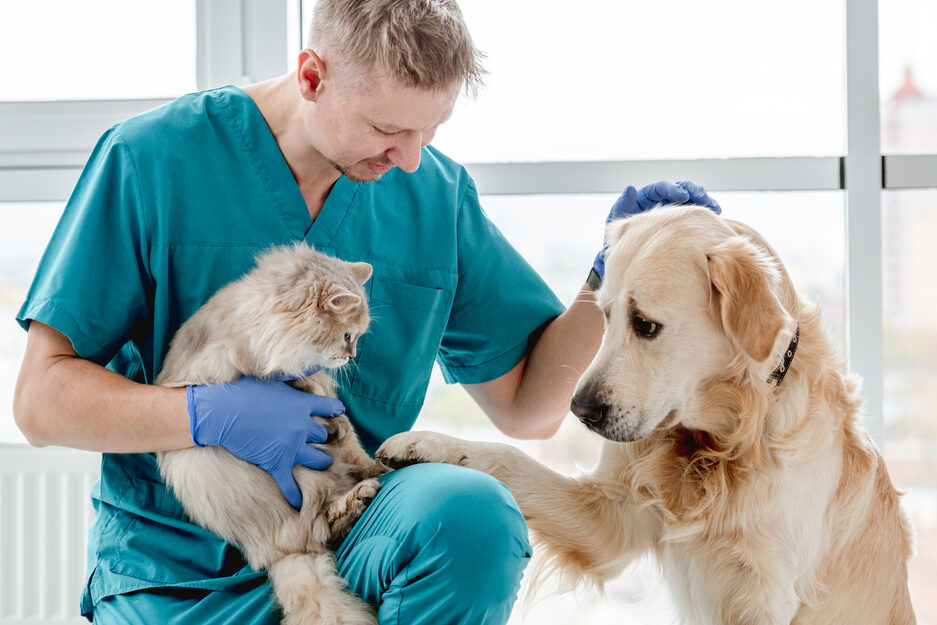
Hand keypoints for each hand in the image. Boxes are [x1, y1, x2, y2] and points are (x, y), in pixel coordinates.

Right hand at [187, 368, 344, 508]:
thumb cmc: (244, 389)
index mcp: (304, 404)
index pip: (332, 409)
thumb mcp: (274, 376)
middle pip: (324, 435)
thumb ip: (298, 372)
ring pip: (318, 459)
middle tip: (321, 438)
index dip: (334, 412)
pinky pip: (290, 484)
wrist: (222, 411)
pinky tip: (299, 504)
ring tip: (323, 462)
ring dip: (321, 460)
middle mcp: (303, 426)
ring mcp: (291, 446)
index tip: (335, 413)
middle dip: (323, 436)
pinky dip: (295, 495)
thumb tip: (315, 362)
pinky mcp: (276, 462)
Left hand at [591, 180, 720, 281]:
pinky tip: (716, 215)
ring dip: (703, 199)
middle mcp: (659, 202)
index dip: (672, 189)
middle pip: (678, 188)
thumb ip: (621, 207)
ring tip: (714, 208)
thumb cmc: (618, 244)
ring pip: (690, 198)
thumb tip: (630, 188)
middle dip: (692, 190)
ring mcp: (671, 211)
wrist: (625, 264)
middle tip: (703, 198)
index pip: (659, 188)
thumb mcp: (616, 226)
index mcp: (643, 199)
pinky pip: (695, 212)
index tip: (682, 196)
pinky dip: (706, 211)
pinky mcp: (681, 221)